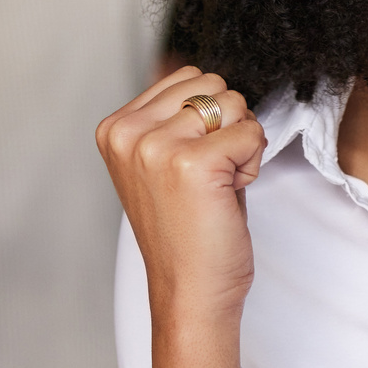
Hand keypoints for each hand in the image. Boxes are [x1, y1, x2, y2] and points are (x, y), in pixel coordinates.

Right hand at [97, 68, 264, 319]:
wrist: (189, 292)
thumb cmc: (186, 231)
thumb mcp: (164, 161)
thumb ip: (174, 117)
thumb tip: (205, 77)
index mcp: (115, 128)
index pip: (187, 75)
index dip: (207, 118)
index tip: (190, 166)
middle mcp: (128, 134)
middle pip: (212, 84)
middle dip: (226, 126)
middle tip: (209, 177)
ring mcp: (156, 147)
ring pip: (234, 104)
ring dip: (240, 144)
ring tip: (216, 187)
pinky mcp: (192, 164)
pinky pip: (251, 132)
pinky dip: (252, 163)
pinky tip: (227, 195)